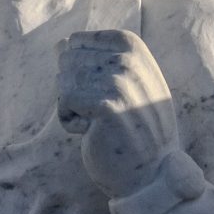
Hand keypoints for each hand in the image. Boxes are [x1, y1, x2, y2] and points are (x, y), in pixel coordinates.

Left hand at [58, 29, 179, 197]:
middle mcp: (129, 58)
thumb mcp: (120, 84)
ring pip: (63, 81)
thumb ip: (94, 60)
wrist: (152, 172)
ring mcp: (119, 80)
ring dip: (73, 107)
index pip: (75, 41)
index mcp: (133, 46)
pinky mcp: (106, 105)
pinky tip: (95, 132)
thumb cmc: (132, 128)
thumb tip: (60, 43)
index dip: (79, 70)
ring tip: (101, 122)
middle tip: (103, 112)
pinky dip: (71, 122)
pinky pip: (64, 102)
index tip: (106, 92)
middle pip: (66, 60)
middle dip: (73, 89)